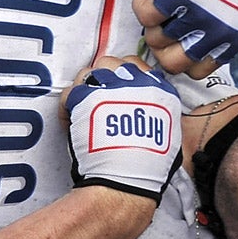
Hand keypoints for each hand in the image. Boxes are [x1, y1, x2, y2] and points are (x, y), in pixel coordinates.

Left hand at [64, 58, 181, 200]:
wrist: (128, 175)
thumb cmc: (149, 165)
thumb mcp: (170, 135)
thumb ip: (160, 116)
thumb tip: (152, 116)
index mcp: (158, 90)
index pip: (137, 65)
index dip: (122, 76)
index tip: (116, 88)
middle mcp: (135, 82)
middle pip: (110, 63)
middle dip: (102, 78)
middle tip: (96, 98)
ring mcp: (108, 87)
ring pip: (88, 72)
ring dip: (83, 88)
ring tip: (82, 108)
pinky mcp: (84, 98)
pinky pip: (69, 92)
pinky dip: (66, 107)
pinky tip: (70, 121)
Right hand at [145, 0, 237, 70]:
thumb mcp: (234, 10)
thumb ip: (215, 30)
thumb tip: (186, 40)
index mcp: (233, 40)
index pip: (197, 72)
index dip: (181, 57)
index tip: (178, 39)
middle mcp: (215, 33)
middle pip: (172, 64)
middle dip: (162, 46)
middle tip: (164, 24)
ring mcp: (196, 16)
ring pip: (155, 39)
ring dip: (152, 21)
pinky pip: (146, 14)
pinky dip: (143, 2)